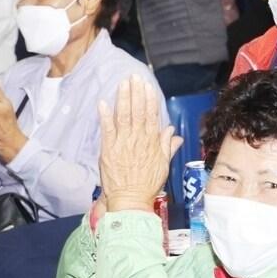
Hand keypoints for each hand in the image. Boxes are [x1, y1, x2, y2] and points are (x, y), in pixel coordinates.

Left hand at [98, 77, 180, 212]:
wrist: (131, 200)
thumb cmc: (147, 184)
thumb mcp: (163, 165)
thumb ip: (167, 146)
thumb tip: (173, 132)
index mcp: (152, 142)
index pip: (151, 115)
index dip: (149, 99)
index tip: (147, 86)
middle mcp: (138, 139)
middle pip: (138, 111)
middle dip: (136, 92)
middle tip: (134, 77)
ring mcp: (123, 143)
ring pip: (124, 116)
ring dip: (123, 98)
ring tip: (122, 83)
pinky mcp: (108, 149)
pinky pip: (107, 129)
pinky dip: (105, 116)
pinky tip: (103, 103)